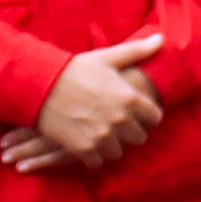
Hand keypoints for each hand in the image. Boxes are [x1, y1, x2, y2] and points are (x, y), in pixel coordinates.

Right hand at [30, 34, 168, 165]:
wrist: (39, 86)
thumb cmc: (74, 70)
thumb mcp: (107, 58)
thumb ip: (136, 51)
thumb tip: (161, 38)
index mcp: (129, 98)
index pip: (155, 118)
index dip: (148, 116)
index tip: (140, 115)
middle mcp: (120, 120)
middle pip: (139, 138)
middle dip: (131, 133)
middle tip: (120, 127)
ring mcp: (102, 136)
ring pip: (118, 152)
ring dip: (112, 146)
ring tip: (104, 136)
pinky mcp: (83, 148)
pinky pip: (98, 162)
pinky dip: (94, 157)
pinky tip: (89, 145)